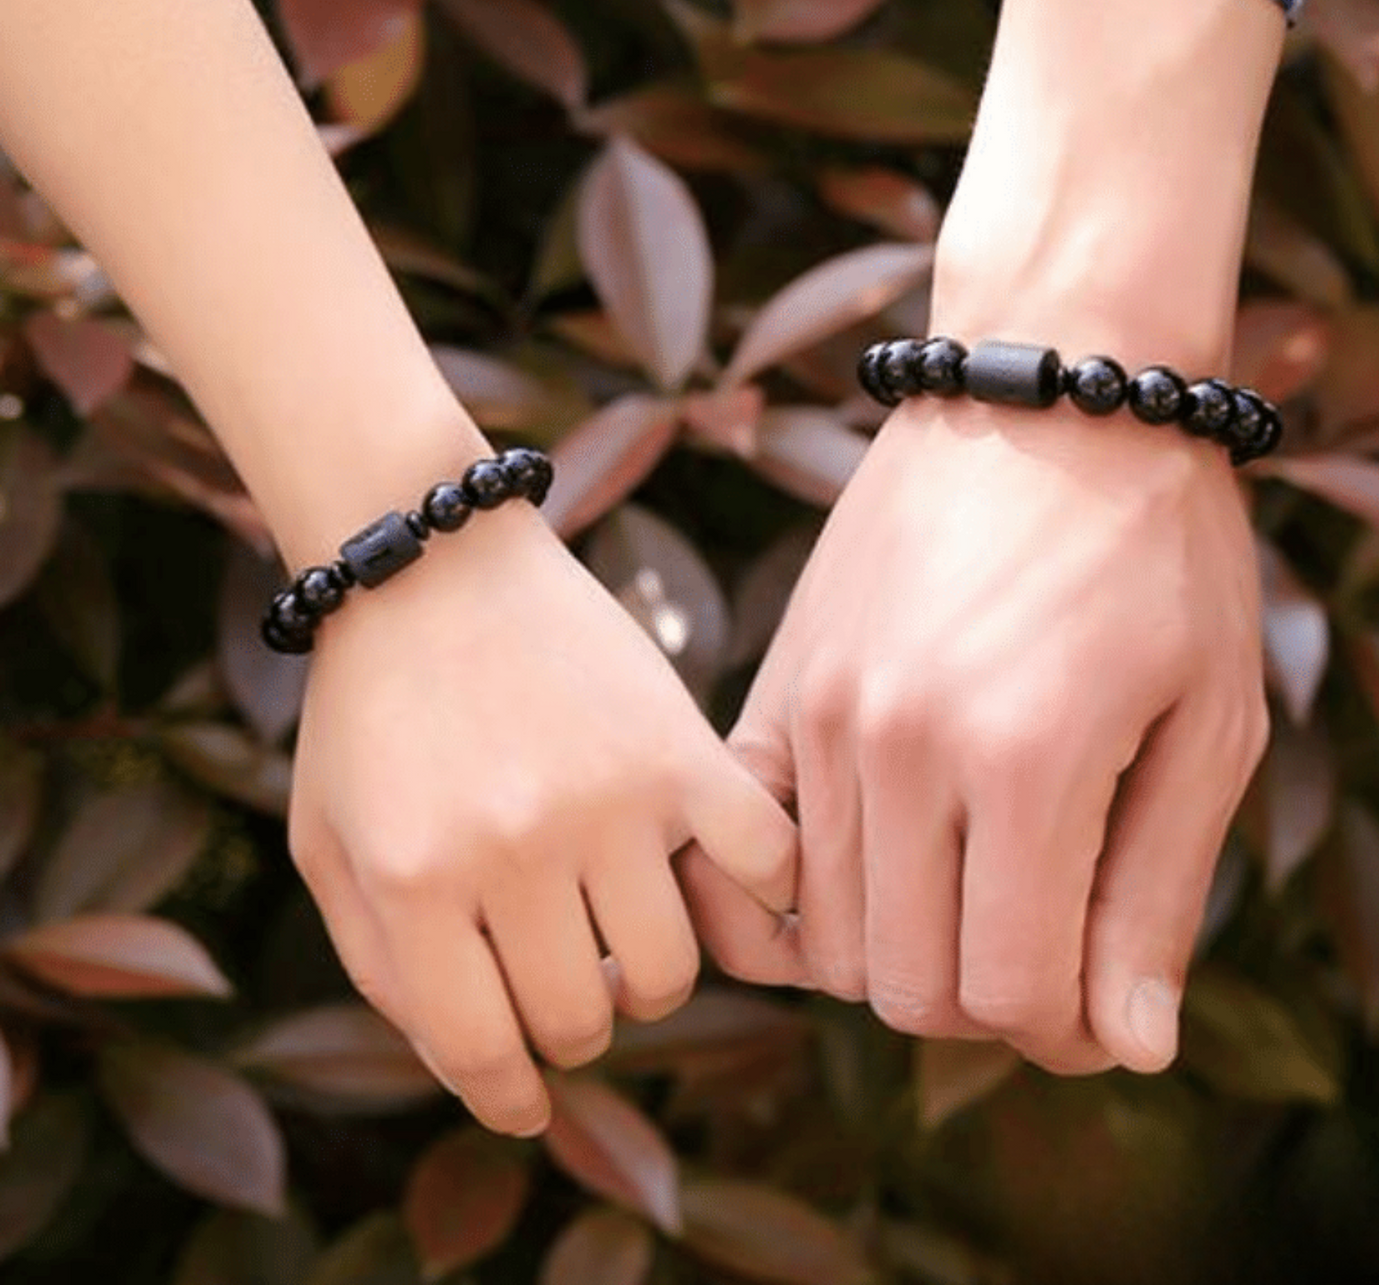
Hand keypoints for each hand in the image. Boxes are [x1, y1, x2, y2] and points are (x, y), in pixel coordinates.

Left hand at [286, 504, 796, 1134]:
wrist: (434, 563)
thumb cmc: (371, 710)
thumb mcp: (328, 842)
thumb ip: (383, 969)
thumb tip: (478, 1069)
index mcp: (414, 878)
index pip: (484, 1052)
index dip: (509, 1097)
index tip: (527, 1102)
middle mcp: (515, 847)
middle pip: (581, 1018)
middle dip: (569, 1021)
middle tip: (564, 978)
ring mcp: (609, 796)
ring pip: (668, 969)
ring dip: (644, 974)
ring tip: (619, 929)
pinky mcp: (680, 747)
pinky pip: (762, 867)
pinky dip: (761, 896)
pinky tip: (721, 885)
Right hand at [685, 0, 1283, 1071]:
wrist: (1043, 394)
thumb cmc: (1156, 551)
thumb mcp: (1210, 720)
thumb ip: (1157, 893)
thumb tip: (1122, 1049)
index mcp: (1025, 762)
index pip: (1005, 993)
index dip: (1061, 1028)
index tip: (1095, 996)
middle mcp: (898, 749)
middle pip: (904, 985)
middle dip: (981, 1001)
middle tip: (1038, 946)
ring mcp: (818, 716)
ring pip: (824, 936)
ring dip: (901, 952)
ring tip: (965, 893)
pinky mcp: (774, 688)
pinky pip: (747, 851)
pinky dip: (799, 894)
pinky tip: (870, 859)